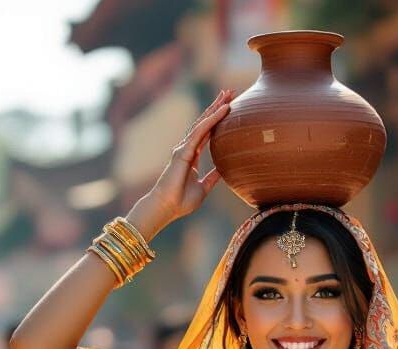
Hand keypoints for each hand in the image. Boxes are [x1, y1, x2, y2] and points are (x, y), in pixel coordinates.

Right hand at [133, 89, 233, 238]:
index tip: (228, 107)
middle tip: (230, 93)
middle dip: (217, 107)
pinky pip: (201, 132)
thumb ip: (212, 178)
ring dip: (216, 108)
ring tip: (228, 95)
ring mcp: (184, 148)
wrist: (167, 207)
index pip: (207, 133)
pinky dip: (212, 120)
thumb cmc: (181, 201)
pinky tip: (223, 110)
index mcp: (191, 156)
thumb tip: (223, 170)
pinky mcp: (183, 151)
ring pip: (203, 123)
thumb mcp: (203, 188)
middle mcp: (187, 148)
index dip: (216, 120)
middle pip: (205, 123)